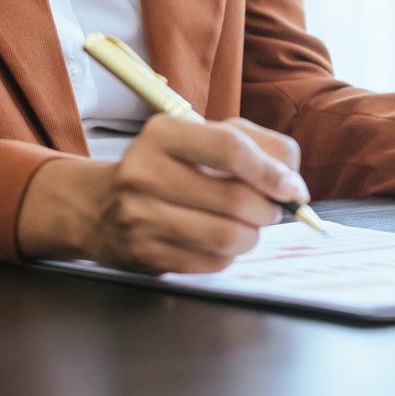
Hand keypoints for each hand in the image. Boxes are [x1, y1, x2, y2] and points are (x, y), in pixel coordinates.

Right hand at [15, 114, 305, 273]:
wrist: (99, 205)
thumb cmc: (167, 167)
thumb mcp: (203, 137)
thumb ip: (256, 146)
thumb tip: (293, 183)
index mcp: (164, 133)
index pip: (230, 149)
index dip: (271, 172)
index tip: (294, 190)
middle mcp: (144, 171)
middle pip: (234, 199)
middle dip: (268, 211)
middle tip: (270, 210)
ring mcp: (140, 216)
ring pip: (227, 237)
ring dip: (252, 236)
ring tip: (247, 227)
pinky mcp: (145, 254)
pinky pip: (211, 262)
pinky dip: (228, 255)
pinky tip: (218, 241)